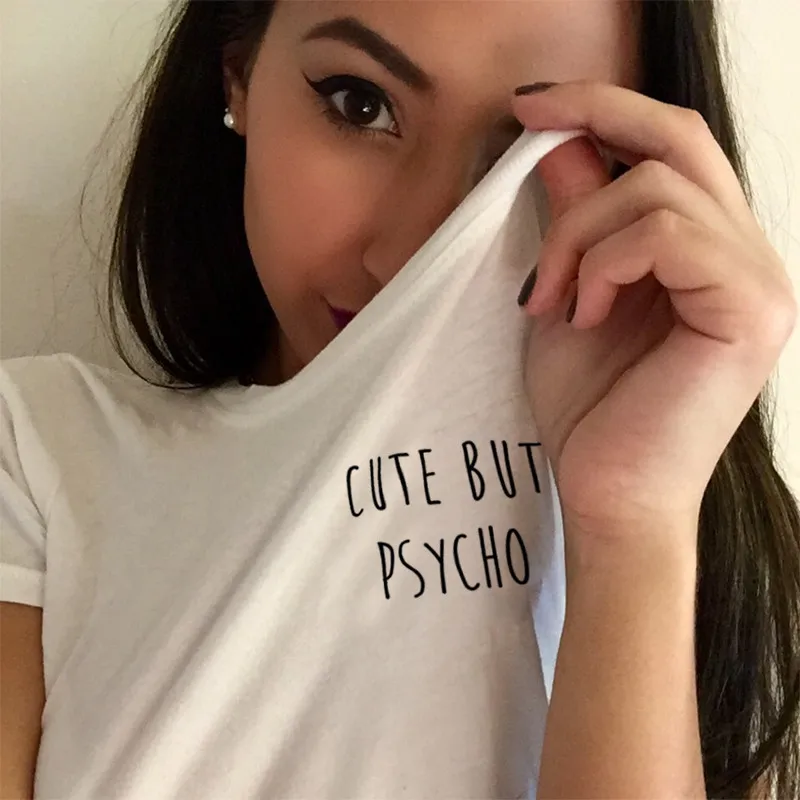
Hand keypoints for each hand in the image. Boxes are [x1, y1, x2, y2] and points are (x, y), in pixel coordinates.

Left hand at [513, 81, 796, 540]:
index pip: (672, 148)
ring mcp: (759, 280)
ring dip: (579, 234)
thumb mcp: (567, 296)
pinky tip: (583, 312)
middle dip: (597, 112)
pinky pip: (665, 234)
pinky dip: (604, 263)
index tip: (532, 106)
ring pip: (658, 187)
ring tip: (552, 297)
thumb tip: (566, 145)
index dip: (606, 108)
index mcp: (707, 253)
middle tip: (527, 115)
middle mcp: (747, 255)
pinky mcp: (751, 308)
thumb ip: (577, 221)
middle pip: (681, 138)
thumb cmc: (589, 408)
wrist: (607, 495)